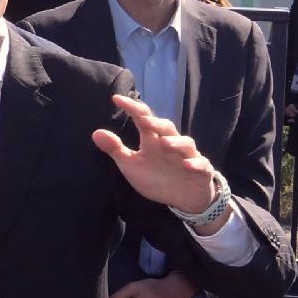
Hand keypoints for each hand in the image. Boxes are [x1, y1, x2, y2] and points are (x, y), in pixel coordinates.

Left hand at [93, 93, 221, 213]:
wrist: (183, 198)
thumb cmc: (157, 177)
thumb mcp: (132, 165)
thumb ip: (116, 150)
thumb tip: (95, 132)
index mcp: (153, 140)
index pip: (143, 119)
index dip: (131, 108)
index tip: (116, 98)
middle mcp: (171, 144)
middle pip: (166, 128)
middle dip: (156, 123)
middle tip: (144, 120)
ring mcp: (188, 156)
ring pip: (186, 144)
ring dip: (176, 142)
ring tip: (165, 143)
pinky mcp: (201, 171)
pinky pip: (201, 165)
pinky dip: (196, 164)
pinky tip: (187, 165)